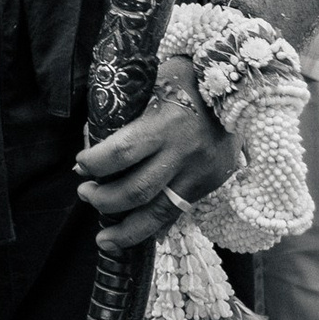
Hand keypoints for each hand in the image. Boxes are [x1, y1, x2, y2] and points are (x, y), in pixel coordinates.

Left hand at [73, 61, 239, 249]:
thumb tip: (92, 141)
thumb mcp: (151, 85)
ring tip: (105, 239)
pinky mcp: (211, 184)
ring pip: (160, 214)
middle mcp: (183, 154)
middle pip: (137, 191)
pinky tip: (136, 235)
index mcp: (165, 124)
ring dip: (128, 230)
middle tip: (85, 194)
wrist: (238, 87)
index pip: (121, 152)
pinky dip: (155, 226)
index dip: (95, 164)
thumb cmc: (185, 80)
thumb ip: (125, 113)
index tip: (80, 165)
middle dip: (104, 199)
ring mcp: (200, 173)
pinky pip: (179, 212)